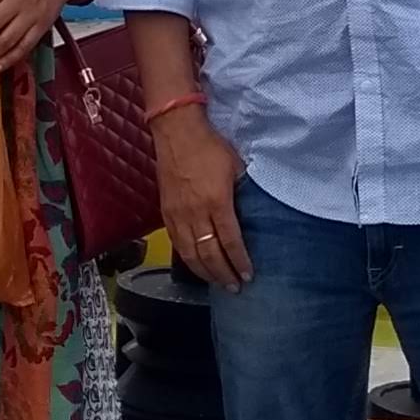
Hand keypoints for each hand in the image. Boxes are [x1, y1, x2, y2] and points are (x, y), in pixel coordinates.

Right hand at [157, 112, 252, 289]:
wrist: (177, 132)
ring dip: (206, 273)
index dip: (240, 261)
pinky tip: (197, 267)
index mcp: (217, 202)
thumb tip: (253, 210)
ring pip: (191, 254)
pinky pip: (177, 244)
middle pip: (210, 254)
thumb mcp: (236, 166)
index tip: (249, 274)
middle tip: (236, 287)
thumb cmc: (210, 146)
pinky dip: (189, 260)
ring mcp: (178, 215)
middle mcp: (196, 213)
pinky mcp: (166, 213)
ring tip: (219, 283)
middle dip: (224, 274)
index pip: (230, 241)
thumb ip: (243, 192)